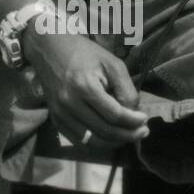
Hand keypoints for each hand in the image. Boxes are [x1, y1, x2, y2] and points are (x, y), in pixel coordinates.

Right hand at [24, 31, 149, 146]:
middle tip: (142, 132)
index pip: (115, 116)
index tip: (145, 120)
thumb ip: (126, 89)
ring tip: (128, 136)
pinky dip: (96, 144)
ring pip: (92, 142)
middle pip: (105, 131)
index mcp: (84, 87)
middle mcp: (69, 104)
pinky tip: (109, 138)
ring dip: (114, 143)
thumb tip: (133, 114)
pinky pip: (79, 141)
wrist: (49, 48)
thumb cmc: (83, 52)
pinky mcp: (55, 119)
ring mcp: (60, 113)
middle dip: (128, 135)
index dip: (134, 122)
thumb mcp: (112, 63)